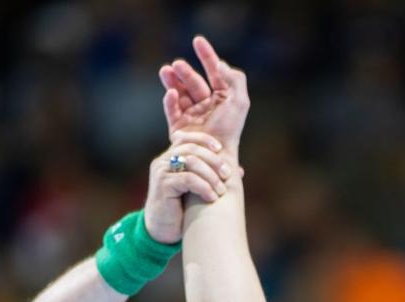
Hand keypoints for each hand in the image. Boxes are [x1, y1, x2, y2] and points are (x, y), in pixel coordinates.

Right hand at [143, 130, 238, 243]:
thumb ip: (213, 176)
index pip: (188, 138)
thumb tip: (239, 170)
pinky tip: (212, 197)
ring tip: (221, 191)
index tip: (220, 150)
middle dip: (214, 160)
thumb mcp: (199, 189)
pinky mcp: (162, 184)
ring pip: (192, 162)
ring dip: (211, 176)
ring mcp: (161, 171)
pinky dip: (204, 187)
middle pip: (192, 148)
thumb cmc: (182, 209)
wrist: (163, 230)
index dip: (205, 140)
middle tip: (227, 175)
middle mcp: (163, 161)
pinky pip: (188, 179)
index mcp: (170, 157)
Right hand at [159, 36, 249, 156]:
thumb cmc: (230, 131)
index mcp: (222, 99)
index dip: (207, 55)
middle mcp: (207, 106)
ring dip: (173, 81)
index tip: (197, 40)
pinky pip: (171, 111)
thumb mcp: (239, 102)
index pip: (214, 72)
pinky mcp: (179, 128)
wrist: (216, 158)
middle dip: (185, 71)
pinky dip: (169, 101)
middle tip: (177, 64)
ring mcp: (192, 116)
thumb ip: (235, 80)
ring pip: (180, 93)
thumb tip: (220, 63)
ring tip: (166, 70)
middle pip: (194, 82)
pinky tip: (170, 93)